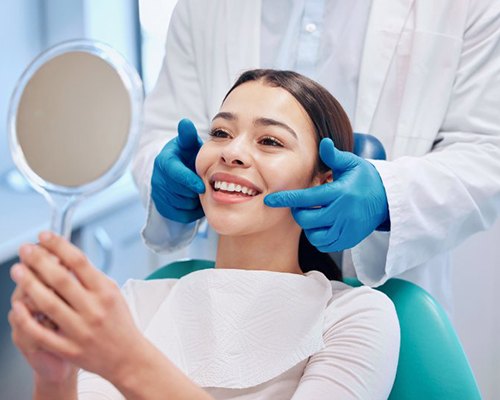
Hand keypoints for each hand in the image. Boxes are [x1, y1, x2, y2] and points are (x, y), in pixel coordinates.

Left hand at [9, 232, 146, 383]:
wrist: (126, 357)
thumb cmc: (119, 323)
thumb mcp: (114, 293)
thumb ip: (92, 277)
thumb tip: (66, 257)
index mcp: (105, 292)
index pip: (79, 262)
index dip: (59, 246)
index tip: (45, 236)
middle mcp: (93, 309)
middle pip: (61, 279)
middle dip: (40, 261)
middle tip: (26, 249)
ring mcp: (80, 330)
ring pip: (49, 303)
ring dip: (29, 284)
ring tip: (17, 270)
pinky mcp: (69, 349)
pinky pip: (42, 333)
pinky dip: (27, 319)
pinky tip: (17, 306)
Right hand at [151, 118, 205, 222]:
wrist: (177, 171)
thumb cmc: (187, 156)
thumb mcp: (188, 144)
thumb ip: (188, 136)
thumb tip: (185, 122)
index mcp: (164, 161)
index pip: (174, 173)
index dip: (188, 181)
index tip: (202, 186)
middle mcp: (157, 178)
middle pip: (179, 192)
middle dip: (194, 191)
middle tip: (206, 187)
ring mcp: (158, 194)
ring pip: (181, 205)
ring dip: (194, 201)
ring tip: (200, 193)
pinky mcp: (162, 207)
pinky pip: (180, 215)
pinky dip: (192, 212)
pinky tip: (196, 202)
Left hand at [264, 138, 388, 251]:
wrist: (387, 199)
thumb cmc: (365, 178)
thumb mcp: (352, 163)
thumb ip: (334, 156)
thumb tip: (323, 142)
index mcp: (340, 193)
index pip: (307, 198)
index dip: (286, 199)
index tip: (270, 200)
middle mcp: (343, 213)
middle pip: (307, 219)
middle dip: (298, 212)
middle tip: (302, 205)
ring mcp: (347, 229)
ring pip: (314, 235)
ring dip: (309, 226)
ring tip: (315, 214)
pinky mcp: (350, 240)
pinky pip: (325, 244)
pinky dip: (318, 237)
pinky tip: (322, 225)